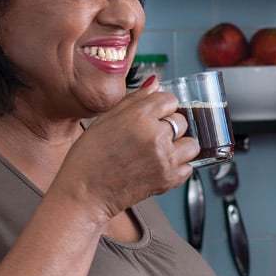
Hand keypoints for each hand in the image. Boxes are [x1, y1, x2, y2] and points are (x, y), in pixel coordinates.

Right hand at [55, 76, 199, 220]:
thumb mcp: (106, 119)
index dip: (162, 107)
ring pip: (191, 144)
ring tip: (160, 151)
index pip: (170, 99)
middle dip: (170, 126)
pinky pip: (188, 167)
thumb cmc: (89, 157)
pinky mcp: (169, 179)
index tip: (154, 115)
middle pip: (182, 121)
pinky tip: (160, 165)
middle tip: (152, 136)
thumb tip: (155, 83)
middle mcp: (155, 136)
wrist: (84, 192)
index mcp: (139, 116)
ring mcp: (164, 159)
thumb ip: (135, 99)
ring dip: (180, 146)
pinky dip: (179, 167)